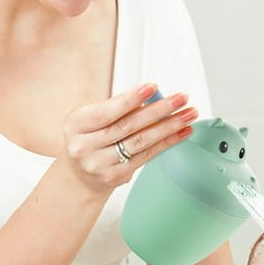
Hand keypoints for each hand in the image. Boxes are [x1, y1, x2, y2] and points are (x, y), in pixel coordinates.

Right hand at [61, 84, 196, 191]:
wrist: (79, 176)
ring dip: (169, 127)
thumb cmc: (89, 138)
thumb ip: (117, 108)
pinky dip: (166, 143)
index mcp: (75, 125)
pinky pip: (147, 156)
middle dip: (159, 110)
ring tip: (188, 115)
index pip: (107, 111)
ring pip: (141, 142)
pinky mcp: (116, 176)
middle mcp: (84, 146)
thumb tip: (154, 98)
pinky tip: (181, 133)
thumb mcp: (91, 119)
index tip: (152, 88)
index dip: (131, 99)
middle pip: (128, 126)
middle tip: (181, 99)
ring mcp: (100, 164)